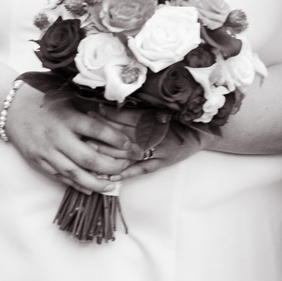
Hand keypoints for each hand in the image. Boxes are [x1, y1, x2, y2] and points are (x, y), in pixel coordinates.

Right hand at [4, 84, 138, 194]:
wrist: (11, 107)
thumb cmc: (43, 98)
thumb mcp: (66, 95)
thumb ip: (88, 104)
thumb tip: (118, 111)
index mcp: (66, 116)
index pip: (96, 129)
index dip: (116, 139)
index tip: (130, 146)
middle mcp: (56, 135)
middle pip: (88, 157)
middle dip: (111, 166)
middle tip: (127, 168)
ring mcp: (46, 151)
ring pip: (74, 173)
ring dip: (96, 183)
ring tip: (113, 186)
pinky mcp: (38, 161)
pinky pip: (59, 177)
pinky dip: (76, 185)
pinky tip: (91, 189)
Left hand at [90, 105, 208, 180]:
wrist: (199, 132)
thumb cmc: (176, 118)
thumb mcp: (157, 108)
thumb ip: (136, 108)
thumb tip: (108, 104)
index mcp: (151, 117)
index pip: (124, 116)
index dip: (106, 114)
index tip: (89, 111)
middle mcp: (152, 133)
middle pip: (122, 135)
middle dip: (101, 135)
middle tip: (82, 134)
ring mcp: (156, 150)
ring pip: (127, 154)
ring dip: (107, 154)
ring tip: (88, 153)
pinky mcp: (160, 163)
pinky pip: (140, 170)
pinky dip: (124, 173)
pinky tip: (109, 176)